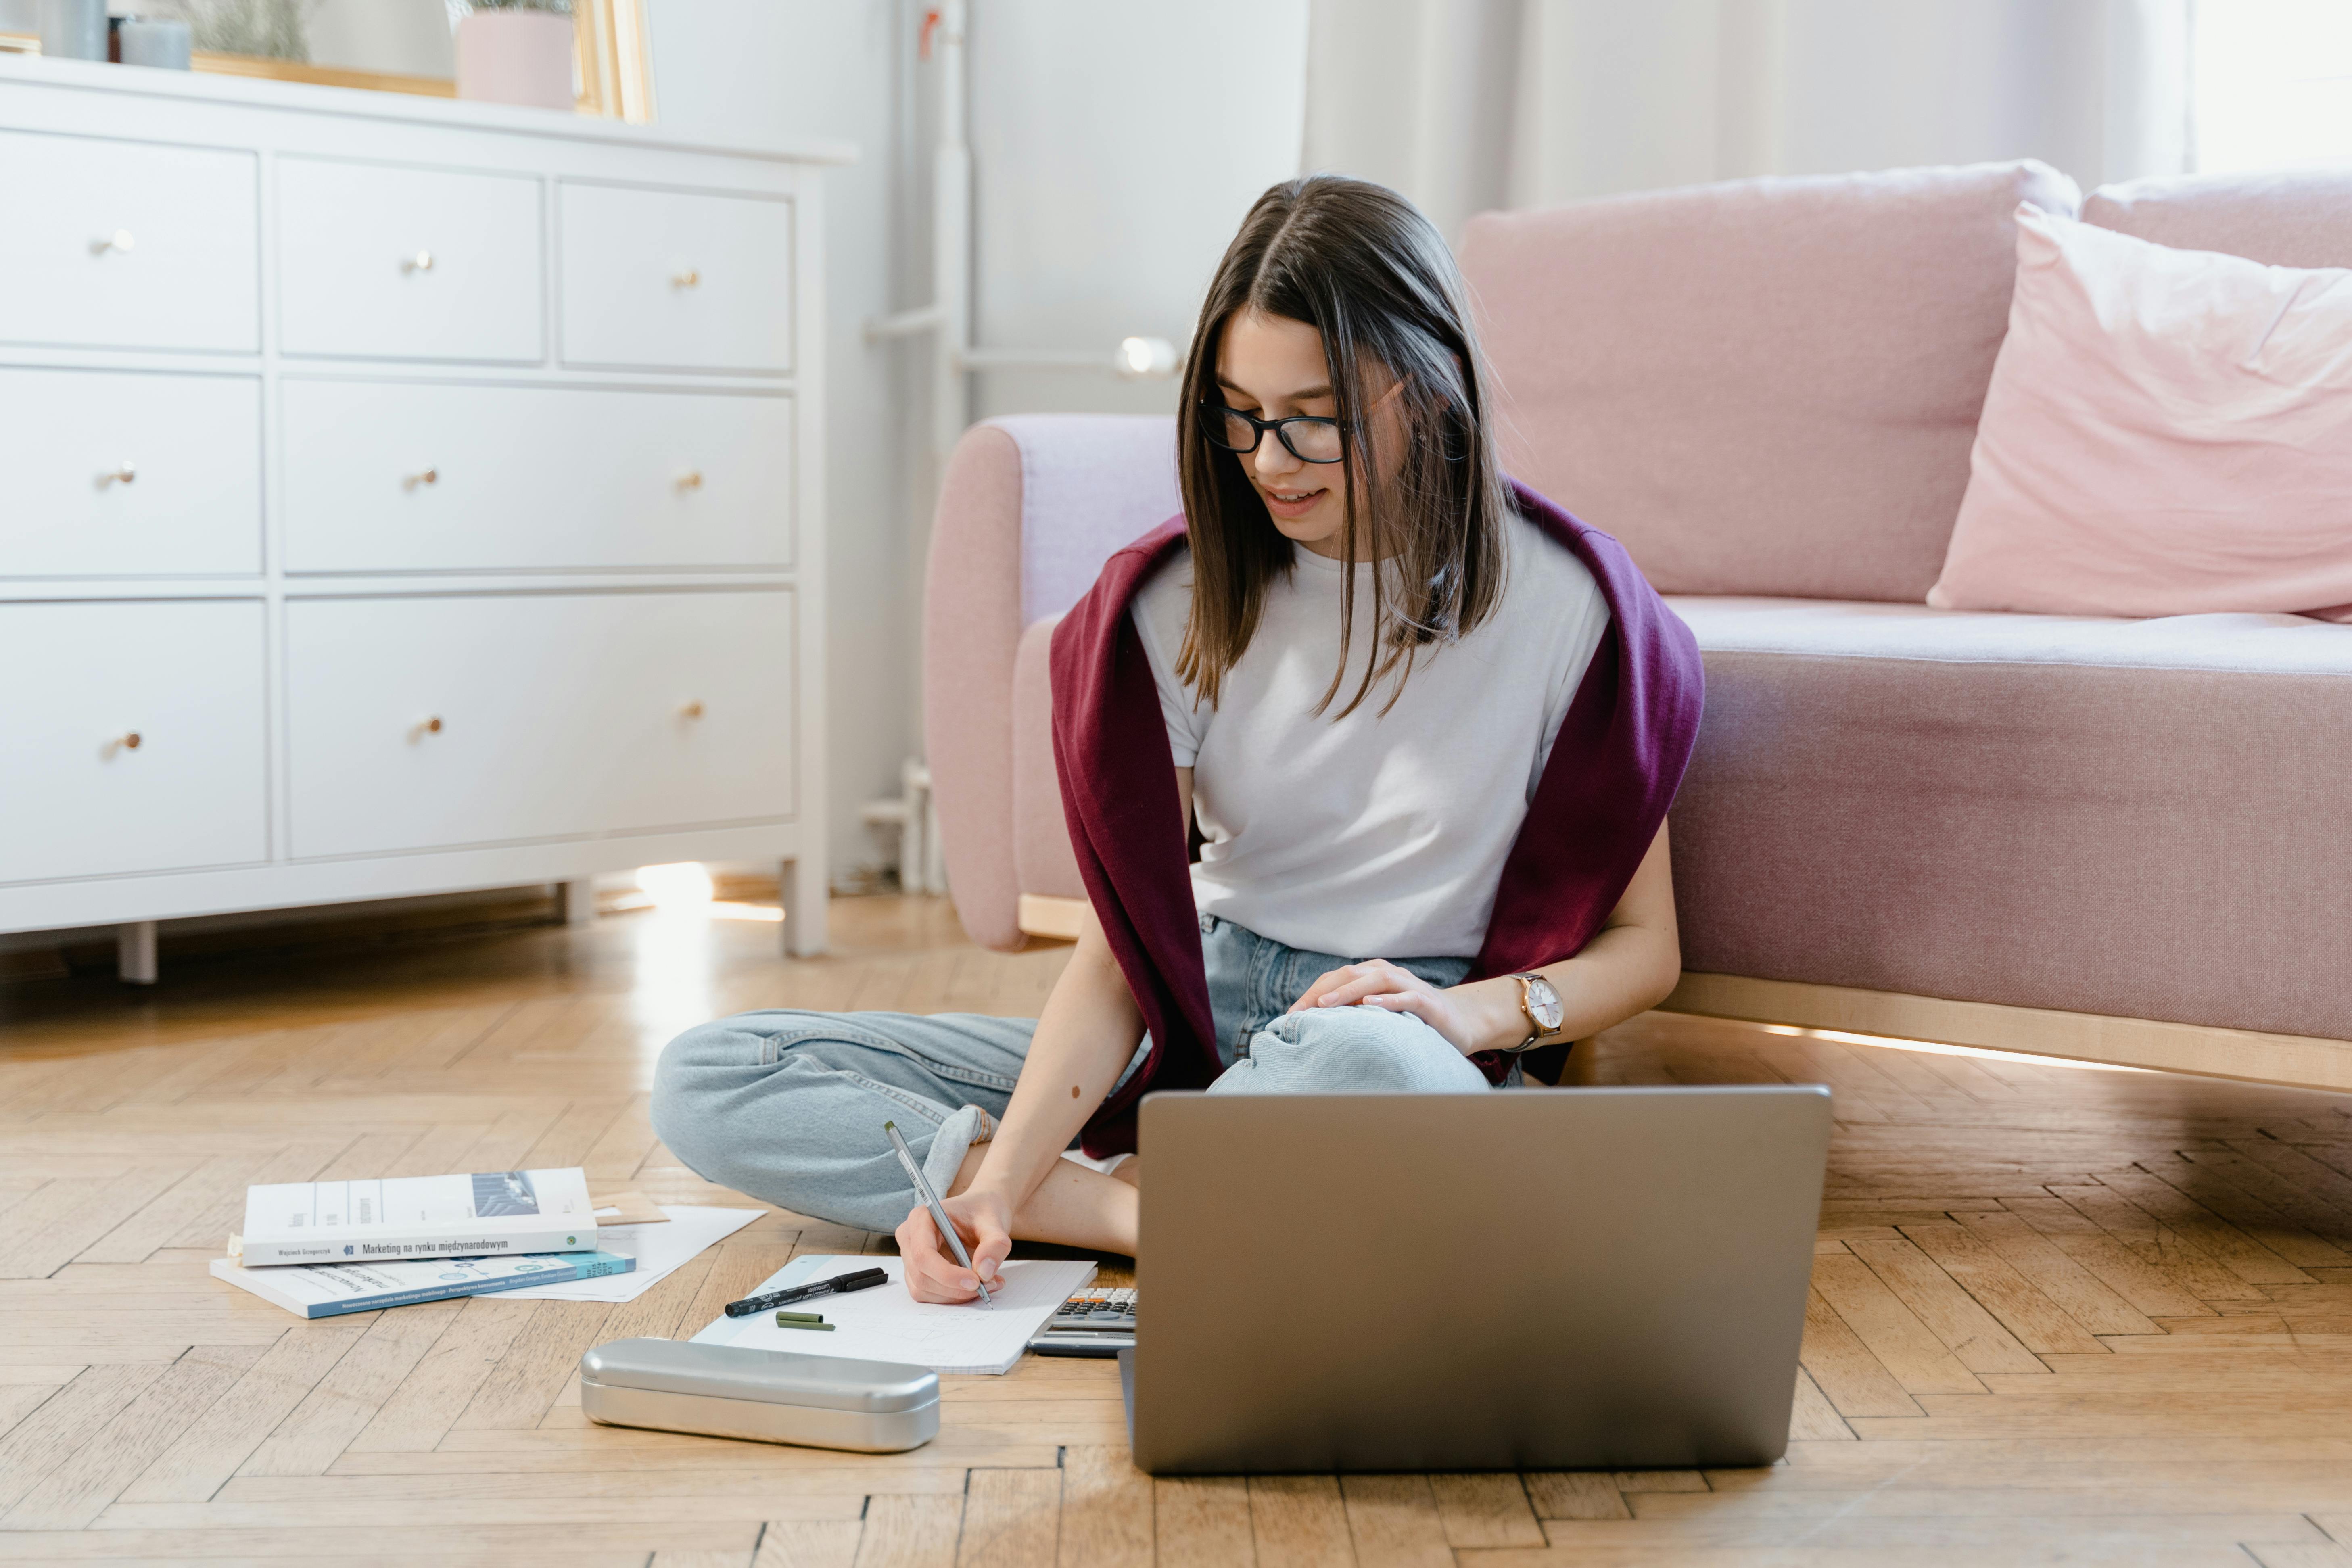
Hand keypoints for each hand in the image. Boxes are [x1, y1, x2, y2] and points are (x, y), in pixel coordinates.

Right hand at [895, 1187, 1011, 1303]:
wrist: (980, 1213)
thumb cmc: (981, 1212)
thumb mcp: (995, 1223)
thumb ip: (994, 1245)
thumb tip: (984, 1272)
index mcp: (921, 1218)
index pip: (923, 1254)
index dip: (947, 1274)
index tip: (975, 1281)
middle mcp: (910, 1238)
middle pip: (921, 1276)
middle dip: (955, 1288)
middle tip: (989, 1285)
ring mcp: (911, 1257)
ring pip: (924, 1290)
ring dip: (956, 1295)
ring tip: (988, 1284)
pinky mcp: (918, 1273)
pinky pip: (929, 1295)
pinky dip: (954, 1296)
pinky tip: (975, 1285)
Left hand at [1285, 958, 1512, 1055]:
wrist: (1462, 1021)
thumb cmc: (1413, 1020)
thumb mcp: (1380, 1014)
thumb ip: (1355, 1014)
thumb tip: (1316, 1029)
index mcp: (1372, 975)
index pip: (1335, 979)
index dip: (1311, 994)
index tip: (1289, 1016)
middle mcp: (1388, 975)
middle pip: (1349, 974)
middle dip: (1321, 992)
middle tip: (1297, 1013)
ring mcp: (1409, 985)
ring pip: (1375, 980)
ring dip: (1348, 991)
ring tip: (1324, 1005)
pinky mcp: (1428, 1002)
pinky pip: (1406, 997)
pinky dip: (1388, 1000)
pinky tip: (1370, 1006)